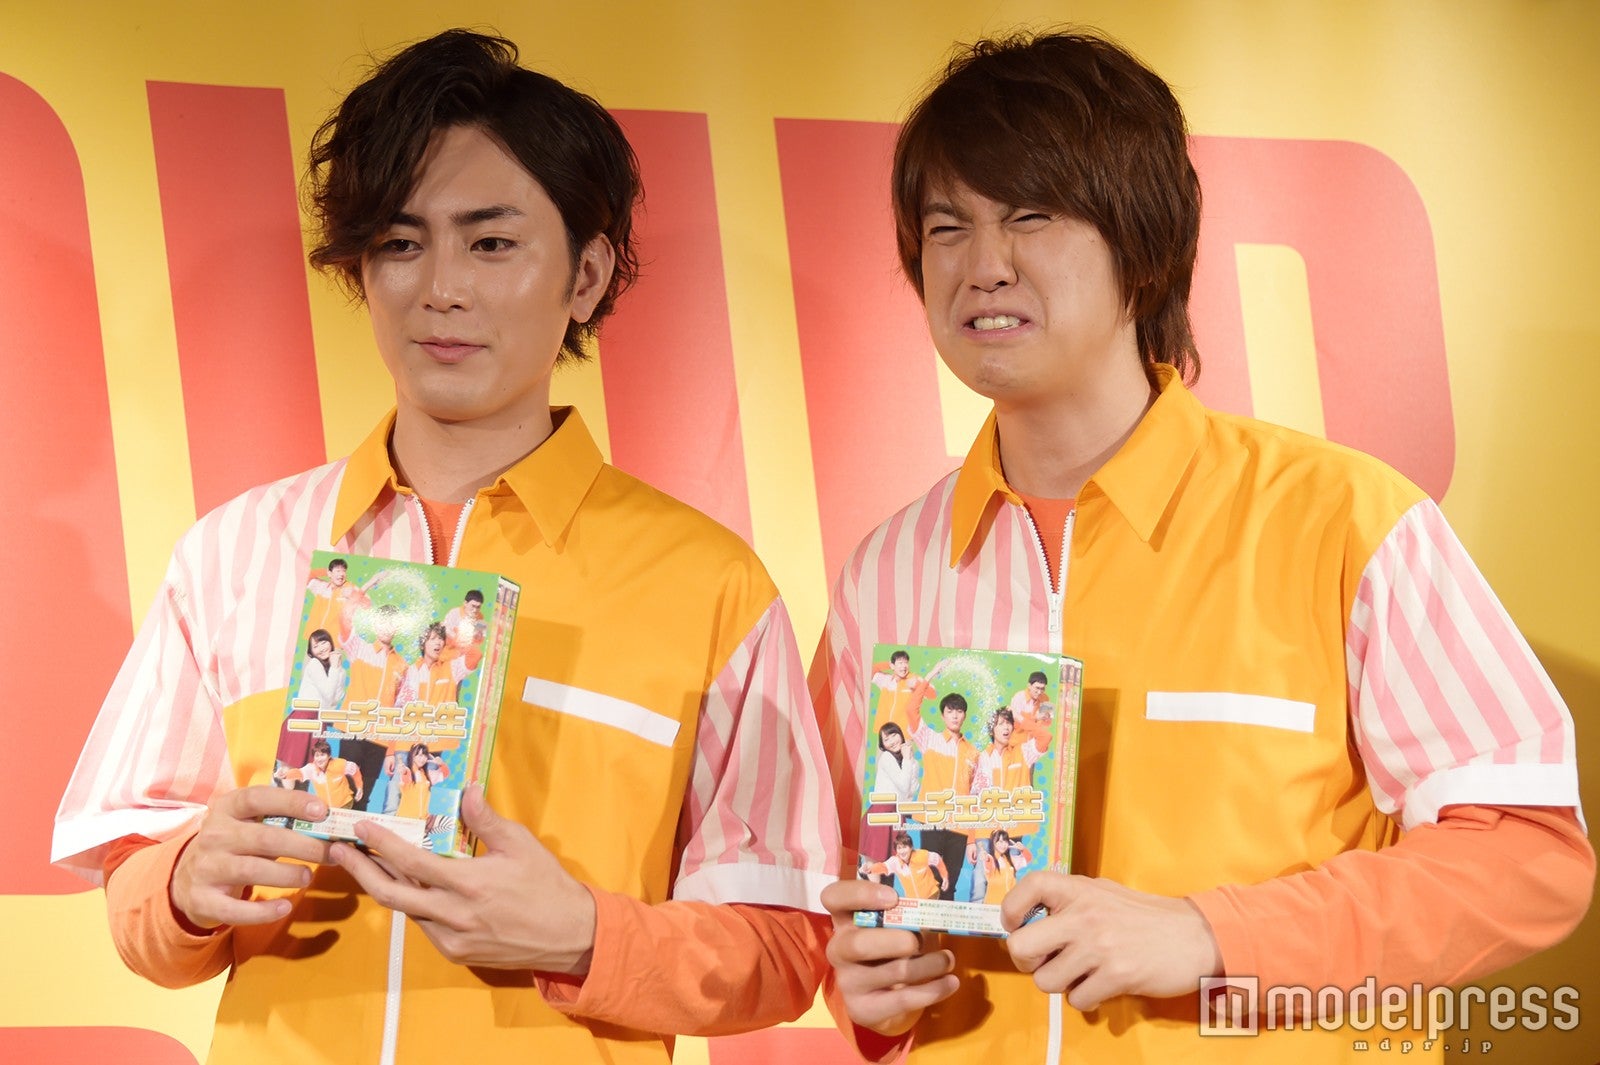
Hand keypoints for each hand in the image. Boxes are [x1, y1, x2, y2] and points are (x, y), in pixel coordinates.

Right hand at [170, 785, 331, 928]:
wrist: (187, 880)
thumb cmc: (234, 846)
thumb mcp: (249, 826)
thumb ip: (280, 822)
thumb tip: (329, 823)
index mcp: (227, 808)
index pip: (258, 798)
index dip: (291, 802)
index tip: (322, 811)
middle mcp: (213, 835)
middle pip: (264, 838)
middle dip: (302, 845)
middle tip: (331, 853)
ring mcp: (206, 867)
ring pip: (252, 870)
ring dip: (287, 875)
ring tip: (308, 877)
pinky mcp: (202, 899)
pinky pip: (235, 909)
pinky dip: (263, 911)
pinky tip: (285, 908)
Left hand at [330, 786, 595, 972]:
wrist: (569, 936)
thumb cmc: (547, 885)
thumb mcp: (521, 845)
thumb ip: (487, 819)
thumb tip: (467, 790)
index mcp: (468, 884)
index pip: (411, 862)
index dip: (381, 844)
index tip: (360, 829)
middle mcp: (453, 916)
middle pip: (391, 894)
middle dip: (360, 871)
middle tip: (338, 851)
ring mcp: (451, 940)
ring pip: (406, 911)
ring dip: (386, 887)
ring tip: (369, 865)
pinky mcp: (456, 954)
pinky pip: (424, 926)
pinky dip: (414, 905)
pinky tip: (412, 889)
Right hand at [821, 878, 956, 1036]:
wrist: (884, 1000)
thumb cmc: (893, 949)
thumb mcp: (895, 926)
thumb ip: (906, 911)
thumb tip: (937, 901)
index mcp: (845, 919)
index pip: (834, 897)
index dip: (860, 894)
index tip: (893, 897)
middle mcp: (839, 949)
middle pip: (857, 944)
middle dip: (895, 941)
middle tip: (920, 940)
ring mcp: (848, 982)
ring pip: (891, 972)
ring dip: (928, 965)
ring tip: (948, 960)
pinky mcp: (862, 1009)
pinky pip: (902, 1000)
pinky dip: (933, 989)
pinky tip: (950, 982)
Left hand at [1000, 873, 1221, 1010]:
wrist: (1194, 936)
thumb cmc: (1145, 917)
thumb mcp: (1103, 894)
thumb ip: (1069, 902)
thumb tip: (1027, 918)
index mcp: (1079, 890)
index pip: (1030, 886)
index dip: (1011, 908)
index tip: (1016, 924)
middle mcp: (1084, 915)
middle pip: (1020, 947)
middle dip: (1025, 962)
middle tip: (1043, 961)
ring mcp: (1099, 946)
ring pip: (1045, 981)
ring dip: (1059, 984)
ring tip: (1080, 974)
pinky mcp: (1117, 975)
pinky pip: (1076, 1000)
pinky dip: (1085, 999)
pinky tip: (1100, 986)